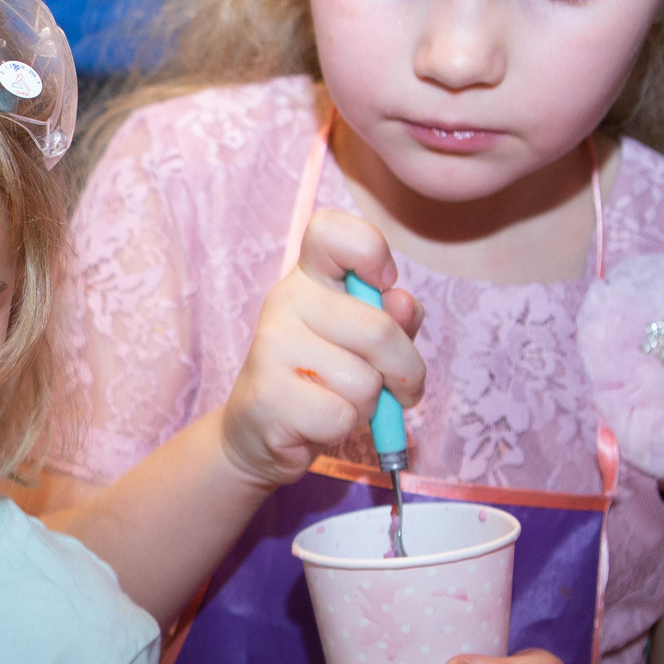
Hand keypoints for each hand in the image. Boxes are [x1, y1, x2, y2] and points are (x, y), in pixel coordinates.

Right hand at [219, 209, 425, 491]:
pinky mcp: (268, 395)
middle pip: (378, 330)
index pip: (332, 231)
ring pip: (363, 382)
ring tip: (340, 402)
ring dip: (368, 405)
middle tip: (394, 386)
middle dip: (404, 370)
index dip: (371, 251)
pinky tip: (317, 423)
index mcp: (310, 277)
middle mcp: (284, 301)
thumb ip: (394, 319)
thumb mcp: (367, 342)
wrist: (259, 431)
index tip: (382, 284)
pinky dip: (343, 428)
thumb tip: (401, 303)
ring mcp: (271, 347)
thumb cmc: (324, 379)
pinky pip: (340, 415)